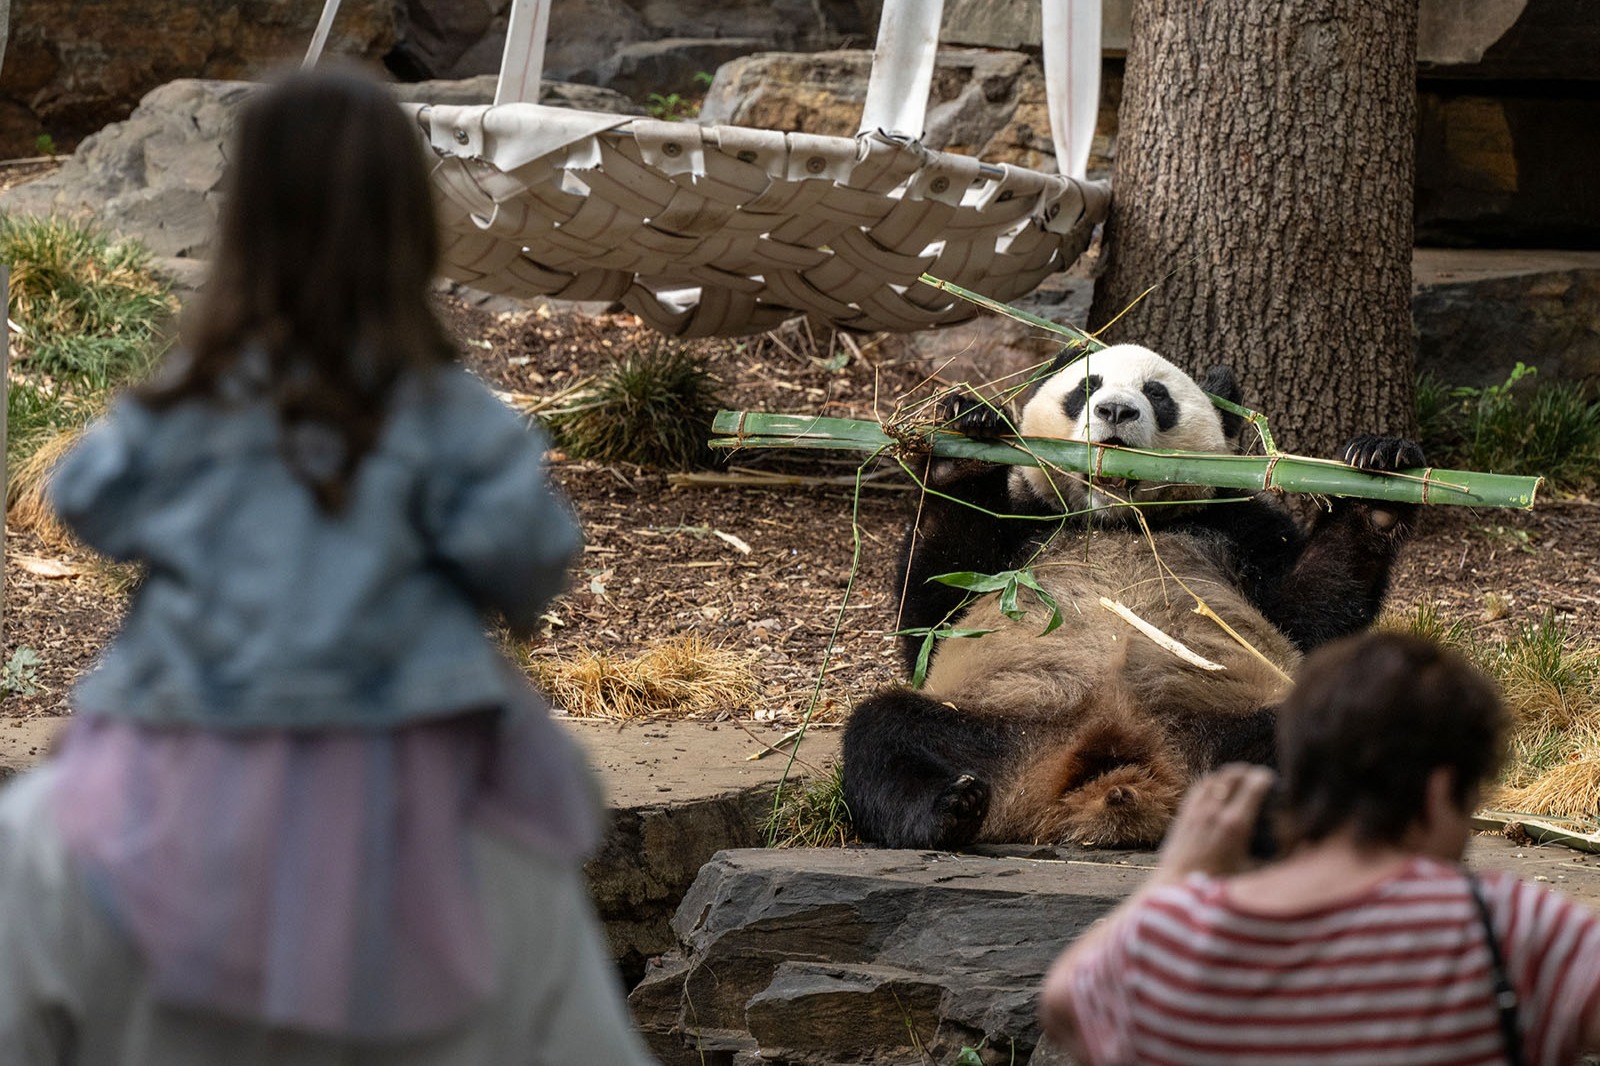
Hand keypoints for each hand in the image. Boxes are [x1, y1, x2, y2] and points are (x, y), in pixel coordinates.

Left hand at [1155, 764, 1275, 881]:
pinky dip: (1212, 782)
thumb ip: (1277, 859)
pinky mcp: (1184, 813)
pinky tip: (1219, 787)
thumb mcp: (1255, 873)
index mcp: (1236, 824)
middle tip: (1258, 778)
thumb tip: (1300, 849)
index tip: (1273, 781)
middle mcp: (1215, 812)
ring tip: (1241, 779)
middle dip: (1248, 772)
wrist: (1179, 888)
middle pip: (1234, 774)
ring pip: (1215, 777)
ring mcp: (1197, 810)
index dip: (1265, 777)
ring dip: (1230, 775)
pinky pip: (1199, 786)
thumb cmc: (1221, 885)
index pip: (1254, 784)